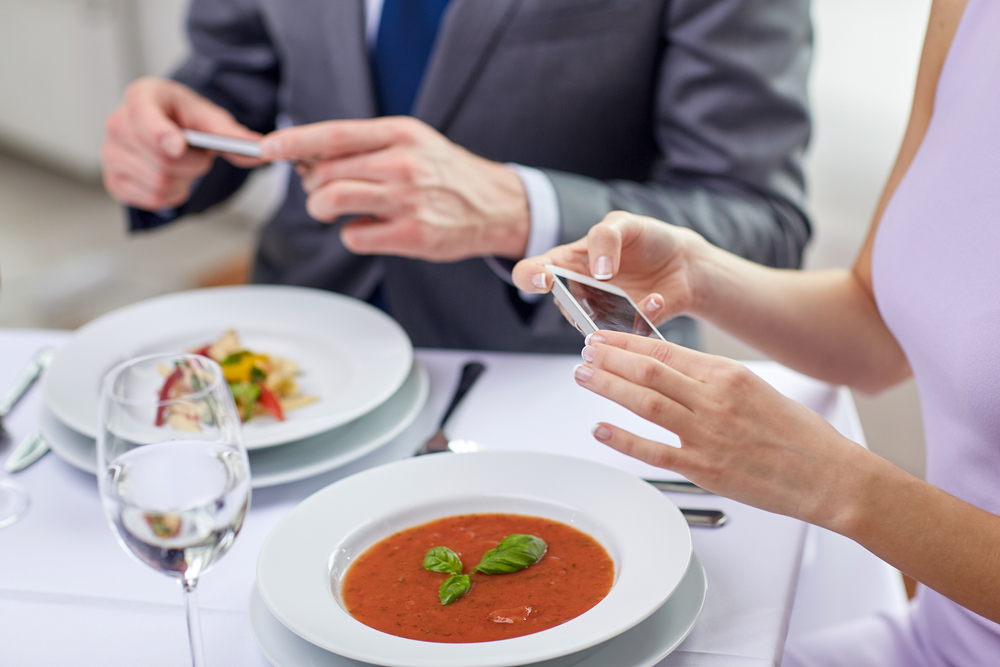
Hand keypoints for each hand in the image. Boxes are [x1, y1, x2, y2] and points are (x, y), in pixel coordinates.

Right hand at [101, 77, 263, 210]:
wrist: (167, 128)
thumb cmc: (184, 118)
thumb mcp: (210, 119)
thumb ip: (233, 135)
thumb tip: (260, 150)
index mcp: (142, 96)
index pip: (144, 114)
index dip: (160, 133)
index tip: (177, 146)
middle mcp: (118, 122)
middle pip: (162, 160)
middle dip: (192, 164)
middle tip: (197, 154)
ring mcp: (110, 153)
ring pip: (159, 182)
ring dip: (184, 180)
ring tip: (182, 164)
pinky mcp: (113, 180)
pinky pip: (151, 198)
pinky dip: (171, 195)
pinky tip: (172, 179)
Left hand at [258, 117, 529, 261]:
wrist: (496, 206)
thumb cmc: (446, 174)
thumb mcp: (412, 142)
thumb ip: (365, 146)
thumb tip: (309, 158)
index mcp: (400, 134)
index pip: (334, 135)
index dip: (294, 142)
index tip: (268, 148)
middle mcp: (402, 164)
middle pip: (325, 173)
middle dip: (312, 185)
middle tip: (321, 191)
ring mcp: (407, 201)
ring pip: (332, 202)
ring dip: (322, 209)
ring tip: (333, 210)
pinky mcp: (411, 235)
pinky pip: (354, 237)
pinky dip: (352, 235)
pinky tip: (371, 230)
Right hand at [512, 211, 710, 324]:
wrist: (684, 261)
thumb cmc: (646, 239)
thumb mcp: (624, 223)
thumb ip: (605, 237)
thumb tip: (598, 270)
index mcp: (568, 262)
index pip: (531, 273)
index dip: (529, 278)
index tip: (545, 279)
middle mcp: (579, 291)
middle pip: (562, 306)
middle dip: (575, 305)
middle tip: (594, 296)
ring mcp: (602, 312)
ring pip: (592, 325)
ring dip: (610, 314)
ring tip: (638, 296)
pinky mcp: (628, 327)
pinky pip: (629, 330)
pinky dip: (644, 314)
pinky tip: (656, 298)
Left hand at [574, 331, 873, 528]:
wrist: (831, 476)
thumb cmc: (800, 436)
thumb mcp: (759, 389)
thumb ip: (716, 381)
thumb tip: (677, 373)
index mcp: (728, 374)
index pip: (665, 350)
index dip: (627, 342)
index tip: (605, 337)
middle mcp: (714, 399)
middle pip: (648, 370)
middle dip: (609, 358)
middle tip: (584, 351)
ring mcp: (706, 434)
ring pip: (644, 402)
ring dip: (608, 387)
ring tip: (583, 377)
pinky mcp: (704, 469)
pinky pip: (652, 450)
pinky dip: (621, 438)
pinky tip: (599, 429)